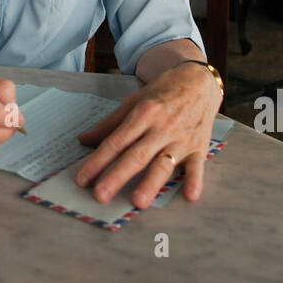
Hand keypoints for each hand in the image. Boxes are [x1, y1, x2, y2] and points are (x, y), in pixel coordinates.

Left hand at [74, 62, 219, 206]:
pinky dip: (195, 181)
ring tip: (138, 201)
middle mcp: (162, 127)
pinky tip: (190, 196)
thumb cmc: (162, 92)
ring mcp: (181, 139)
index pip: (116, 141)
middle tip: (100, 195)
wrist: (199, 81)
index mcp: (143, 114)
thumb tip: (84, 140)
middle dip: (117, 176)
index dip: (98, 161)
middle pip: (136, 155)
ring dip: (151, 183)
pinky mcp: (199, 147)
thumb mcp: (134, 101)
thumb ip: (110, 123)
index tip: (83, 179)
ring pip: (164, 164)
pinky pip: (198, 166)